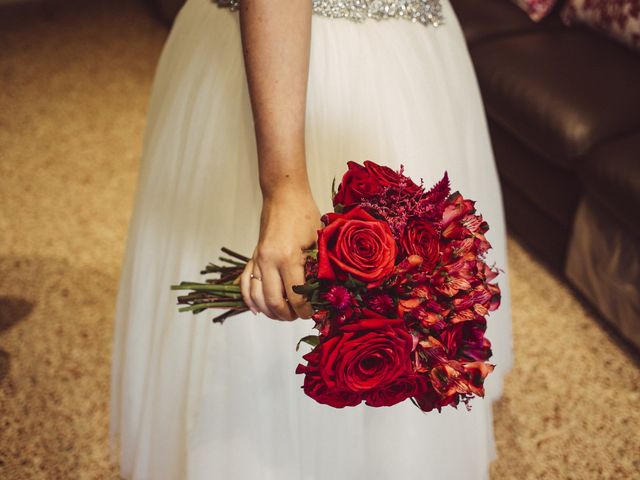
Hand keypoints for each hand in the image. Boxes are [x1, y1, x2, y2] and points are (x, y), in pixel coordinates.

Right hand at [240, 187, 320, 320]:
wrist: (284, 195)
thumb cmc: (305, 214)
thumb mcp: (319, 240)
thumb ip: (319, 266)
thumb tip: (324, 292)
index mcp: (289, 258)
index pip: (296, 297)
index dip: (305, 310)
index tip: (313, 313)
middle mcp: (269, 261)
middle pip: (274, 302)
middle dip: (287, 315)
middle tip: (299, 316)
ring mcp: (258, 259)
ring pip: (257, 297)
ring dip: (269, 311)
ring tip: (283, 314)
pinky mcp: (253, 256)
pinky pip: (245, 283)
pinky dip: (249, 299)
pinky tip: (258, 309)